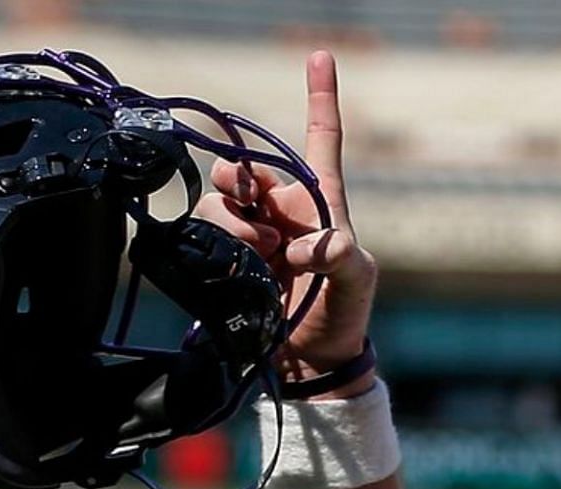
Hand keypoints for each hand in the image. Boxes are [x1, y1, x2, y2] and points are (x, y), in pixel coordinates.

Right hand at [195, 49, 378, 389]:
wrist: (312, 362)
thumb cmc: (344, 316)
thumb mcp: (356, 284)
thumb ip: (342, 258)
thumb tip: (307, 243)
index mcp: (320, 204)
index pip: (321, 141)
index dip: (321, 98)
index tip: (321, 55)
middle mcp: (282, 210)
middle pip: (243, 168)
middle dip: (239, 184)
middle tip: (262, 230)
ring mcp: (251, 233)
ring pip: (219, 201)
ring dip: (232, 225)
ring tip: (261, 259)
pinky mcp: (226, 257)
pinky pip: (204, 232)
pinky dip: (217, 245)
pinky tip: (240, 269)